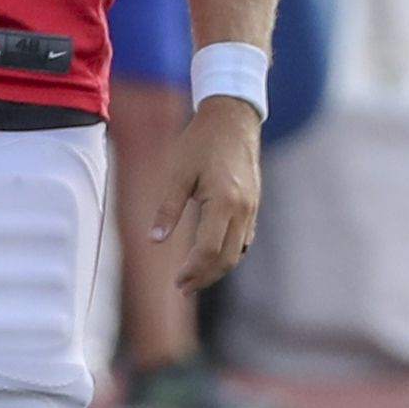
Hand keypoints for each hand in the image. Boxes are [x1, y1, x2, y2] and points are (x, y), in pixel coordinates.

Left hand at [153, 98, 264, 291]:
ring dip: (217, 269)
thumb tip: (154, 240)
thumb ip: (168, 209)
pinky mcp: (254, 205)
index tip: (177, 281)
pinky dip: (228, 253)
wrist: (233, 119)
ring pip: (238, 251)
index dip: (193, 270)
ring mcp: (252, 208)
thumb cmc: (201, 141)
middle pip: (227, 258)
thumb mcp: (178, 172)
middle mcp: (243, 209)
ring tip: (194, 278)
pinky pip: (244, 239)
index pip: (209, 249)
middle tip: (183, 288)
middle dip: (205, 277)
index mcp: (224, 201)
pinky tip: (211, 257)